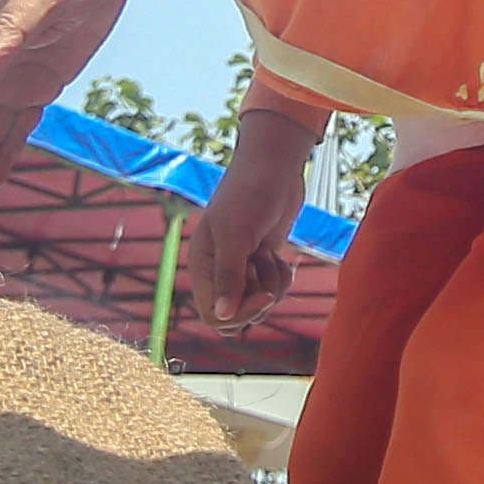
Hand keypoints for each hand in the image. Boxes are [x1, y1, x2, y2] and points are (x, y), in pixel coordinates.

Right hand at [184, 125, 314, 331]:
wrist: (275, 166)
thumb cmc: (250, 194)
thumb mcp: (237, 235)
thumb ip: (228, 277)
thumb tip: (221, 317)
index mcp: (202, 265)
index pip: (213, 314)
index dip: (239, 313)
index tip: (264, 296)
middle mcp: (218, 269)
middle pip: (237, 314)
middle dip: (258, 300)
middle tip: (266, 271)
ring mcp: (241, 266)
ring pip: (259, 302)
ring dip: (273, 284)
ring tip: (270, 253)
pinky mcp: (262, 260)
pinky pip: (273, 288)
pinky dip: (281, 276)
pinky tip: (279, 254)